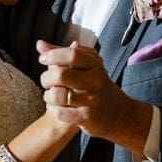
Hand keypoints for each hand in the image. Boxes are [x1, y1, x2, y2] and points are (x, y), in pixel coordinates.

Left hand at [36, 39, 151, 153]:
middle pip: (60, 74)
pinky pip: (60, 112)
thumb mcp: (85, 66)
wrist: (121, 115)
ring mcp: (92, 100)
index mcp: (95, 65)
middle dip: (46, 78)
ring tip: (51, 96)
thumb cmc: (97, 86)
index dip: (54, 55)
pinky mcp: (88, 117)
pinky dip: (53, 109)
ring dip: (48, 96)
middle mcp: (95, 81)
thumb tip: (40, 44)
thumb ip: (62, 54)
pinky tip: (56, 107)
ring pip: (57, 95)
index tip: (43, 59)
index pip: (72, 54)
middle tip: (46, 81)